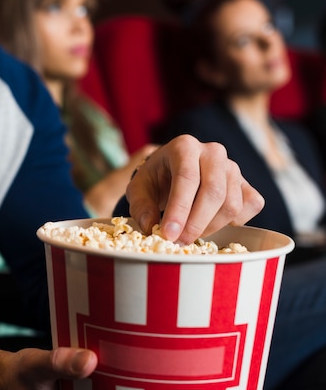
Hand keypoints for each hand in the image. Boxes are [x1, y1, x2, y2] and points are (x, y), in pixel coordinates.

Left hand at [126, 134, 263, 243]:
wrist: (173, 172)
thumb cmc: (155, 180)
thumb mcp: (138, 190)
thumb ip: (140, 207)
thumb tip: (151, 226)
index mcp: (184, 147)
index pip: (186, 177)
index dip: (179, 209)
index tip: (169, 234)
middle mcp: (213, 152)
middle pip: (214, 192)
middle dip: (196, 224)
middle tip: (179, 242)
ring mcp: (233, 167)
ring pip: (232, 204)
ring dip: (211, 227)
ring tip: (190, 233)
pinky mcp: (246, 183)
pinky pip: (250, 206)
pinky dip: (234, 222)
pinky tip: (212, 222)